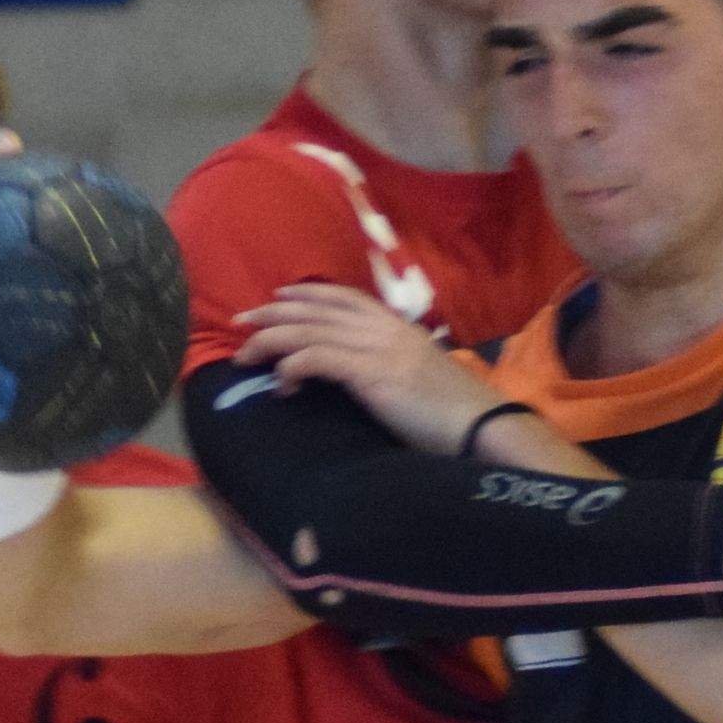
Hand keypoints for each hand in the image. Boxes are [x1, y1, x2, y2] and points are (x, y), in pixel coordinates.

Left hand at [238, 282, 501, 452]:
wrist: (481, 427)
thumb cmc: (455, 413)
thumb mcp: (419, 376)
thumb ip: (391, 366)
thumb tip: (366, 374)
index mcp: (397, 327)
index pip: (342, 297)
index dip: (305, 295)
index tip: (277, 299)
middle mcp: (384, 329)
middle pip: (315, 310)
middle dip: (272, 314)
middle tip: (240, 322)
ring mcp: (377, 348)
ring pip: (308, 331)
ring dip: (269, 341)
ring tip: (244, 357)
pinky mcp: (371, 373)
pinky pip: (316, 359)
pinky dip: (290, 369)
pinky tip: (280, 386)